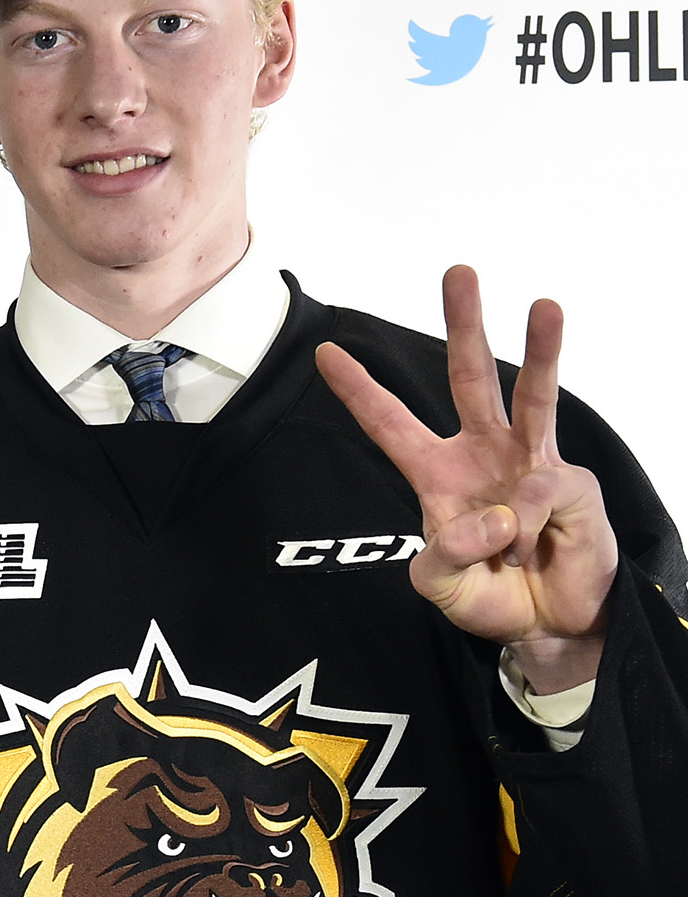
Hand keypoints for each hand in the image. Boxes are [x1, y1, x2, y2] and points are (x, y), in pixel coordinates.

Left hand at [317, 266, 618, 693]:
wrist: (545, 625)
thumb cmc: (489, 594)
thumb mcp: (439, 585)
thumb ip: (444, 556)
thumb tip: (491, 516)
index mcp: (436, 473)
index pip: (390, 423)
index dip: (359, 389)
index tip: (326, 351)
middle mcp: (483, 453)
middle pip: (469, 378)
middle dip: (463, 324)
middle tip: (458, 271)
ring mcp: (530, 462)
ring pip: (532, 395)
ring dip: (541, 348)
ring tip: (545, 304)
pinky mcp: (570, 484)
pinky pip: (540, 490)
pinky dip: (527, 524)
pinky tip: (532, 544)